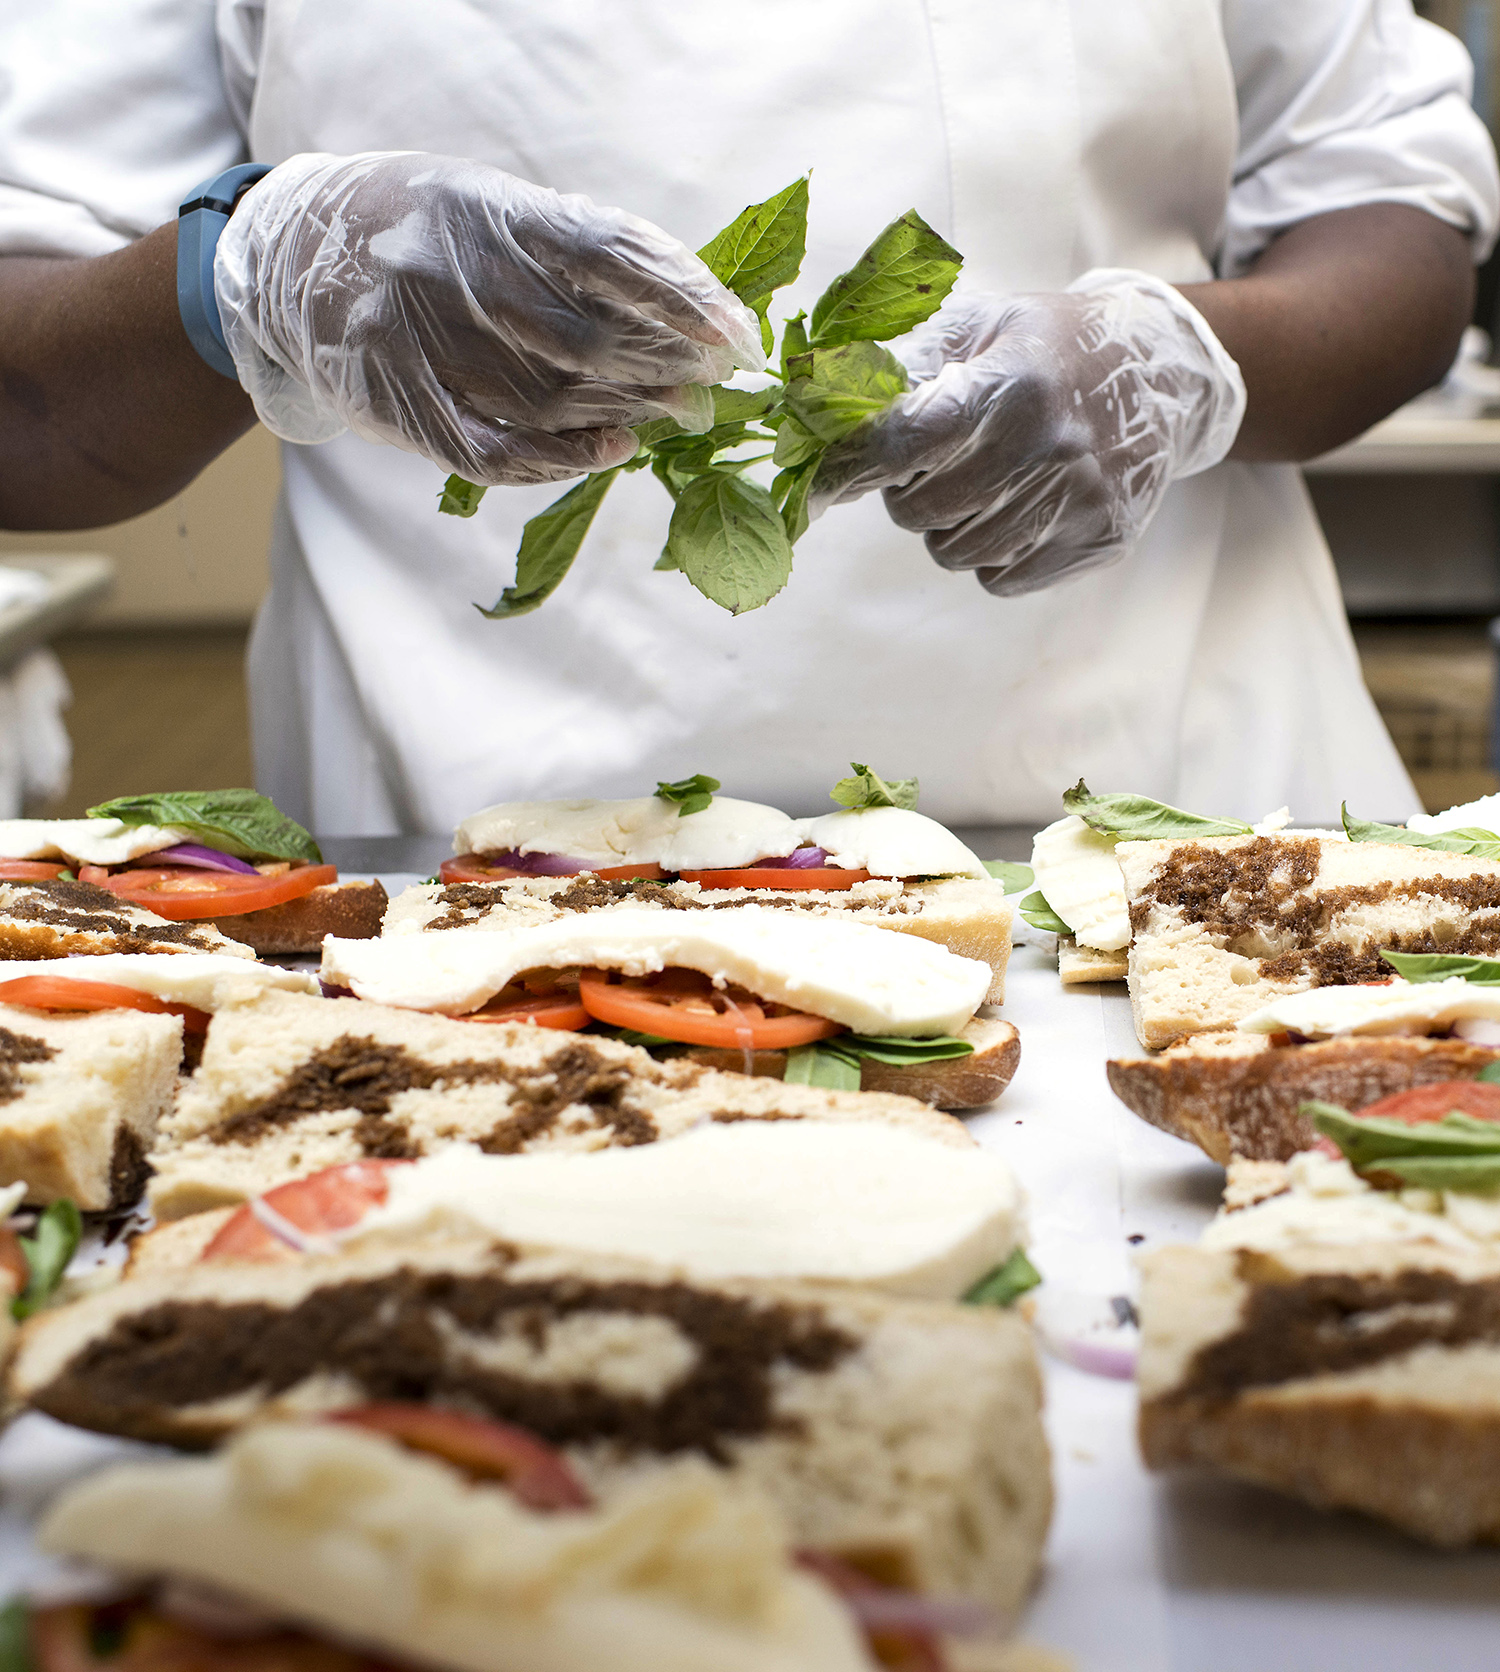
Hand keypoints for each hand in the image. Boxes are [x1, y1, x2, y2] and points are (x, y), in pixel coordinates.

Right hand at [214, 152, 763, 484]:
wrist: (292, 260)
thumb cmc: (417, 230)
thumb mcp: (482, 203)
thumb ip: (565, 240)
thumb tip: (679, 292)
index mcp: (477, 208)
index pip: (602, 254)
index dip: (677, 297)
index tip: (732, 330)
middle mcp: (443, 272)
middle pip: (584, 340)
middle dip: (662, 367)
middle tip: (711, 383)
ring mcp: (414, 343)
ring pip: (547, 400)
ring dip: (625, 414)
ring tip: (673, 412)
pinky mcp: (395, 403)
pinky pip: (493, 450)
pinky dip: (561, 460)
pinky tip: (612, 453)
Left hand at [812, 271, 1244, 594]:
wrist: (1158, 373)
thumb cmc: (1044, 348)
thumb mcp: (978, 328)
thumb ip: (901, 369)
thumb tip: (815, 407)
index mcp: (1011, 383)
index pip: (902, 441)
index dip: (849, 467)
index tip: (820, 483)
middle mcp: (1049, 445)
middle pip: (922, 513)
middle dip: (909, 496)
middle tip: (936, 465)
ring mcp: (1080, 499)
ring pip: (957, 554)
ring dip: (951, 526)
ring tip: (985, 481)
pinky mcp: (1099, 539)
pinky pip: (1002, 579)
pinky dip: (993, 554)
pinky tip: (1019, 508)